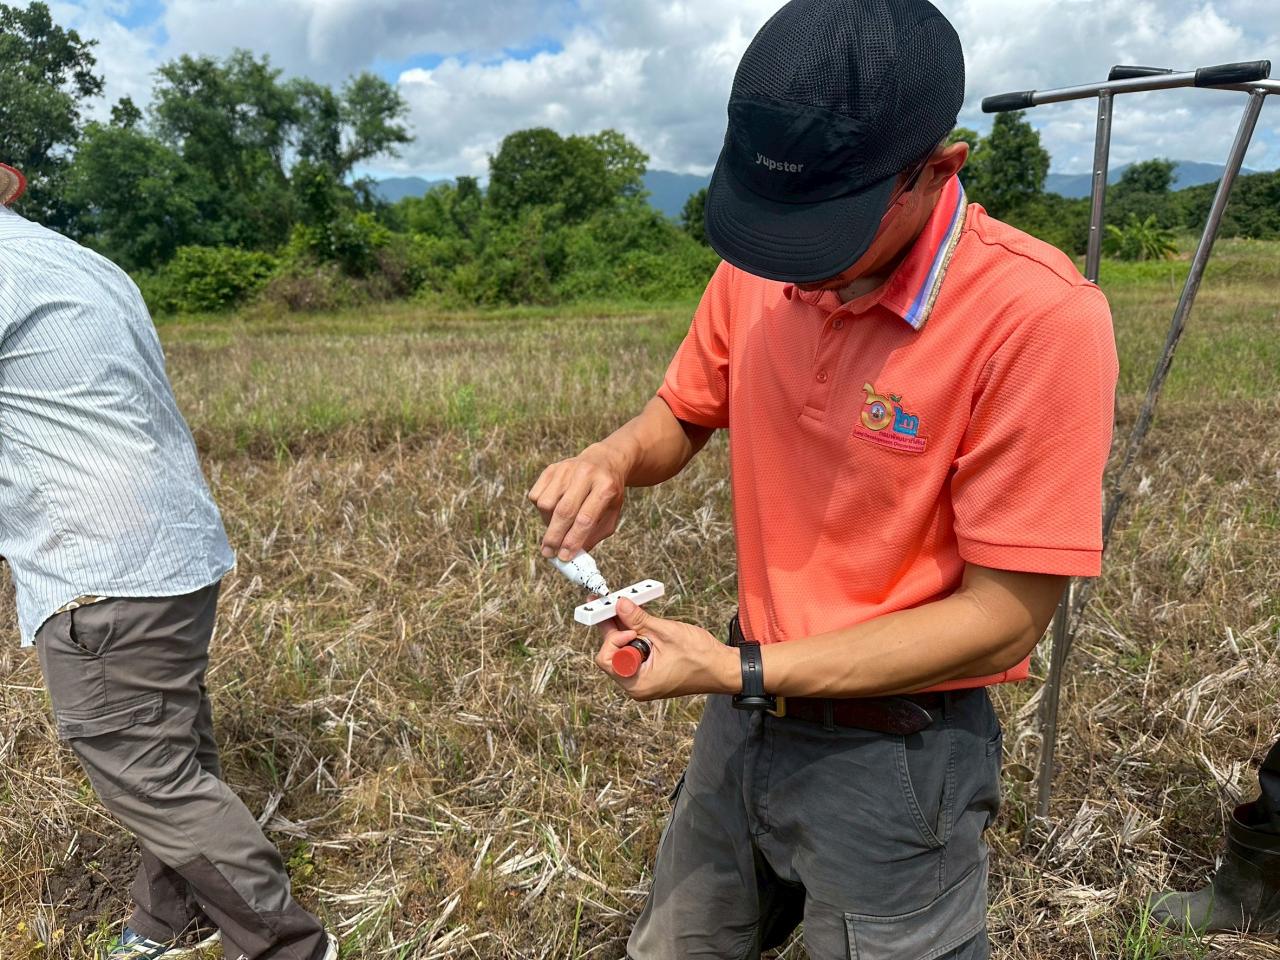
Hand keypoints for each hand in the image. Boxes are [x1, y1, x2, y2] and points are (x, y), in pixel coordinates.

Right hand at [528, 444, 627, 560]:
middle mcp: (585, 474)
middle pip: (564, 511)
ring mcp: (566, 469)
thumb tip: (572, 555)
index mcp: (606, 487)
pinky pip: (536, 495)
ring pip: (546, 503)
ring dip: (547, 522)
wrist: (603, 461)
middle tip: (548, 553)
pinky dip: (541, 510)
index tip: (564, 557)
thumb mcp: (611, 514)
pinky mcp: (551, 469)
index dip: (573, 540)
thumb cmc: (607, 494)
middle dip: (554, 536)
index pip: (586, 518)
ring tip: (557, 526)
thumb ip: (594, 535)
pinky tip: (553, 510)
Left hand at [594, 598, 738, 700]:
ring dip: (626, 629)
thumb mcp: (666, 633)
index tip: (627, 622)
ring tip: (629, 607)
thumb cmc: (701, 657)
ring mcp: (643, 679)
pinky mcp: (650, 671)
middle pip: (612, 653)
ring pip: (623, 650)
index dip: (613, 637)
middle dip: (615, 628)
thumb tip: (619, 605)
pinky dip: (636, 635)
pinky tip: (639, 618)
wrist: (722, 668)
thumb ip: (639, 619)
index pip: (607, 658)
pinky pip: (635, 652)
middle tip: (615, 604)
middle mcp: (636, 684)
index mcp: (638, 682)